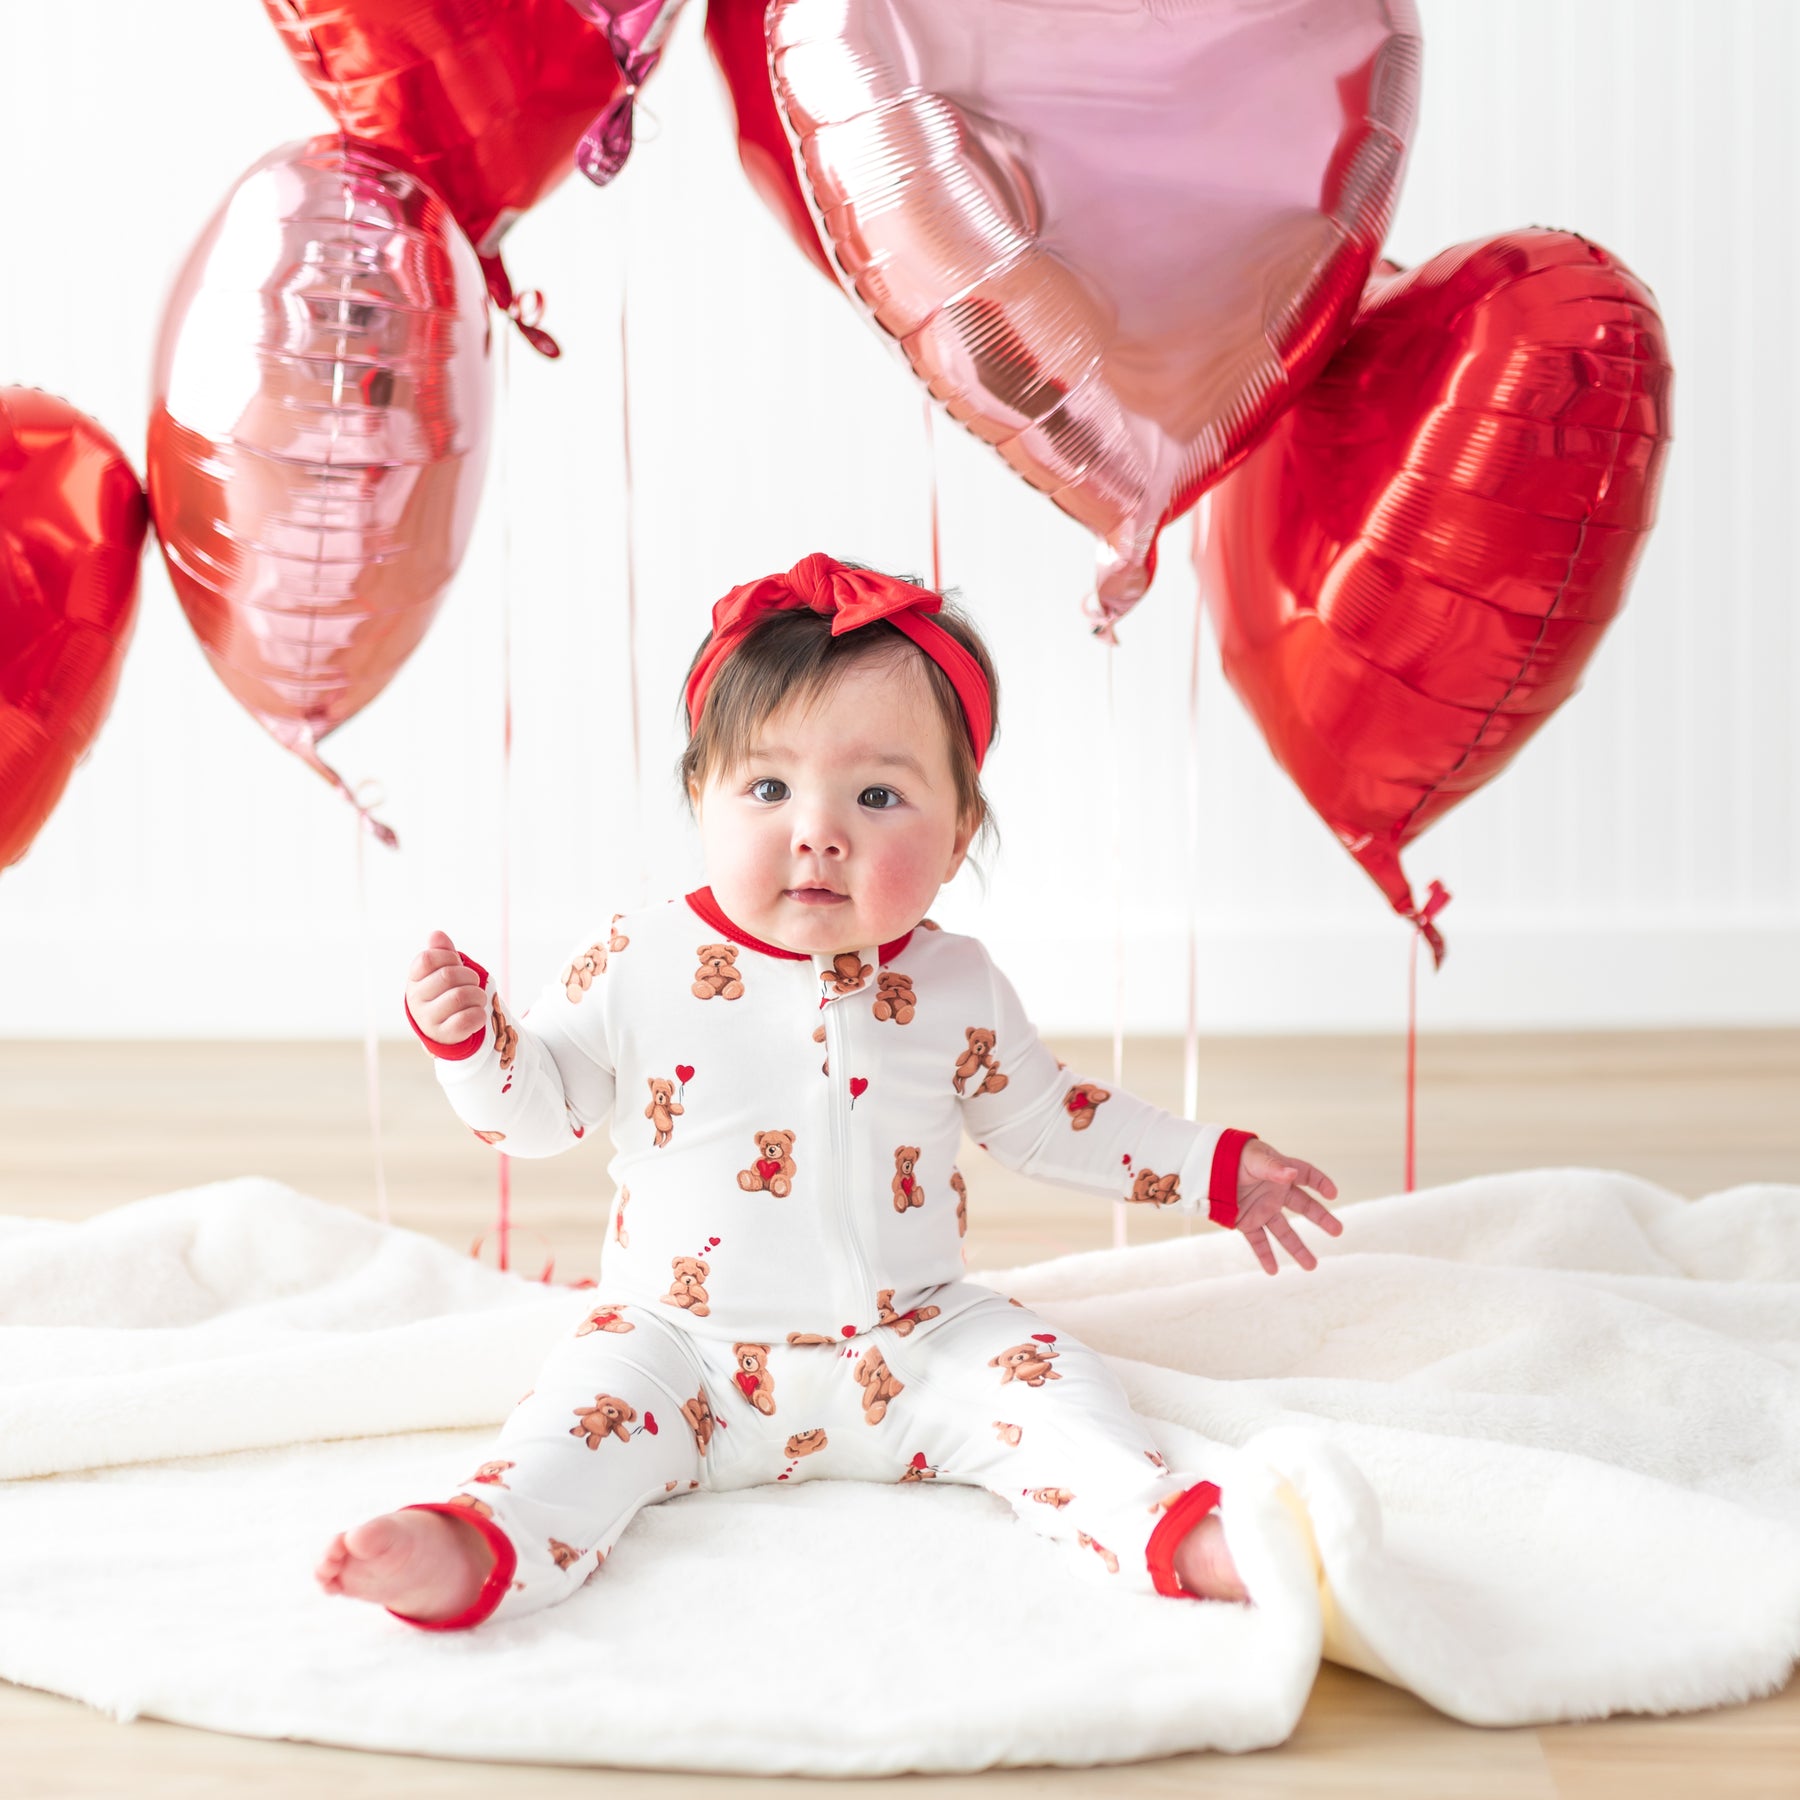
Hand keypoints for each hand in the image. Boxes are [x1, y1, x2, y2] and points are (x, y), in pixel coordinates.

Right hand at [406, 929, 486, 1045]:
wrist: (446, 1028)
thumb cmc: (445, 993)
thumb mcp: (442, 970)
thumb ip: (441, 952)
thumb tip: (437, 935)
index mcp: (414, 980)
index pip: (427, 959)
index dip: (448, 956)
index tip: (456, 963)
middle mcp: (416, 1000)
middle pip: (447, 975)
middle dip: (469, 976)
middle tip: (473, 982)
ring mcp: (428, 1019)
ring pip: (460, 996)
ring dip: (477, 994)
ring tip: (477, 998)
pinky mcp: (444, 1035)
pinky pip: (466, 1019)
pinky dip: (479, 1014)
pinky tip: (477, 1013)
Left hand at [1234, 1140, 1341, 1274]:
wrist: (1205, 1168)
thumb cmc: (1231, 1156)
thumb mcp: (1254, 1158)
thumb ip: (1273, 1168)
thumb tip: (1291, 1174)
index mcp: (1280, 1172)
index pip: (1307, 1175)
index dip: (1321, 1183)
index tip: (1332, 1193)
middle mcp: (1275, 1193)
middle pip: (1303, 1206)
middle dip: (1321, 1218)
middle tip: (1338, 1231)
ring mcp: (1262, 1209)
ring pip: (1284, 1231)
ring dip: (1297, 1249)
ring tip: (1312, 1266)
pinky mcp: (1246, 1222)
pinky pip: (1258, 1241)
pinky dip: (1265, 1256)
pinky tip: (1273, 1271)